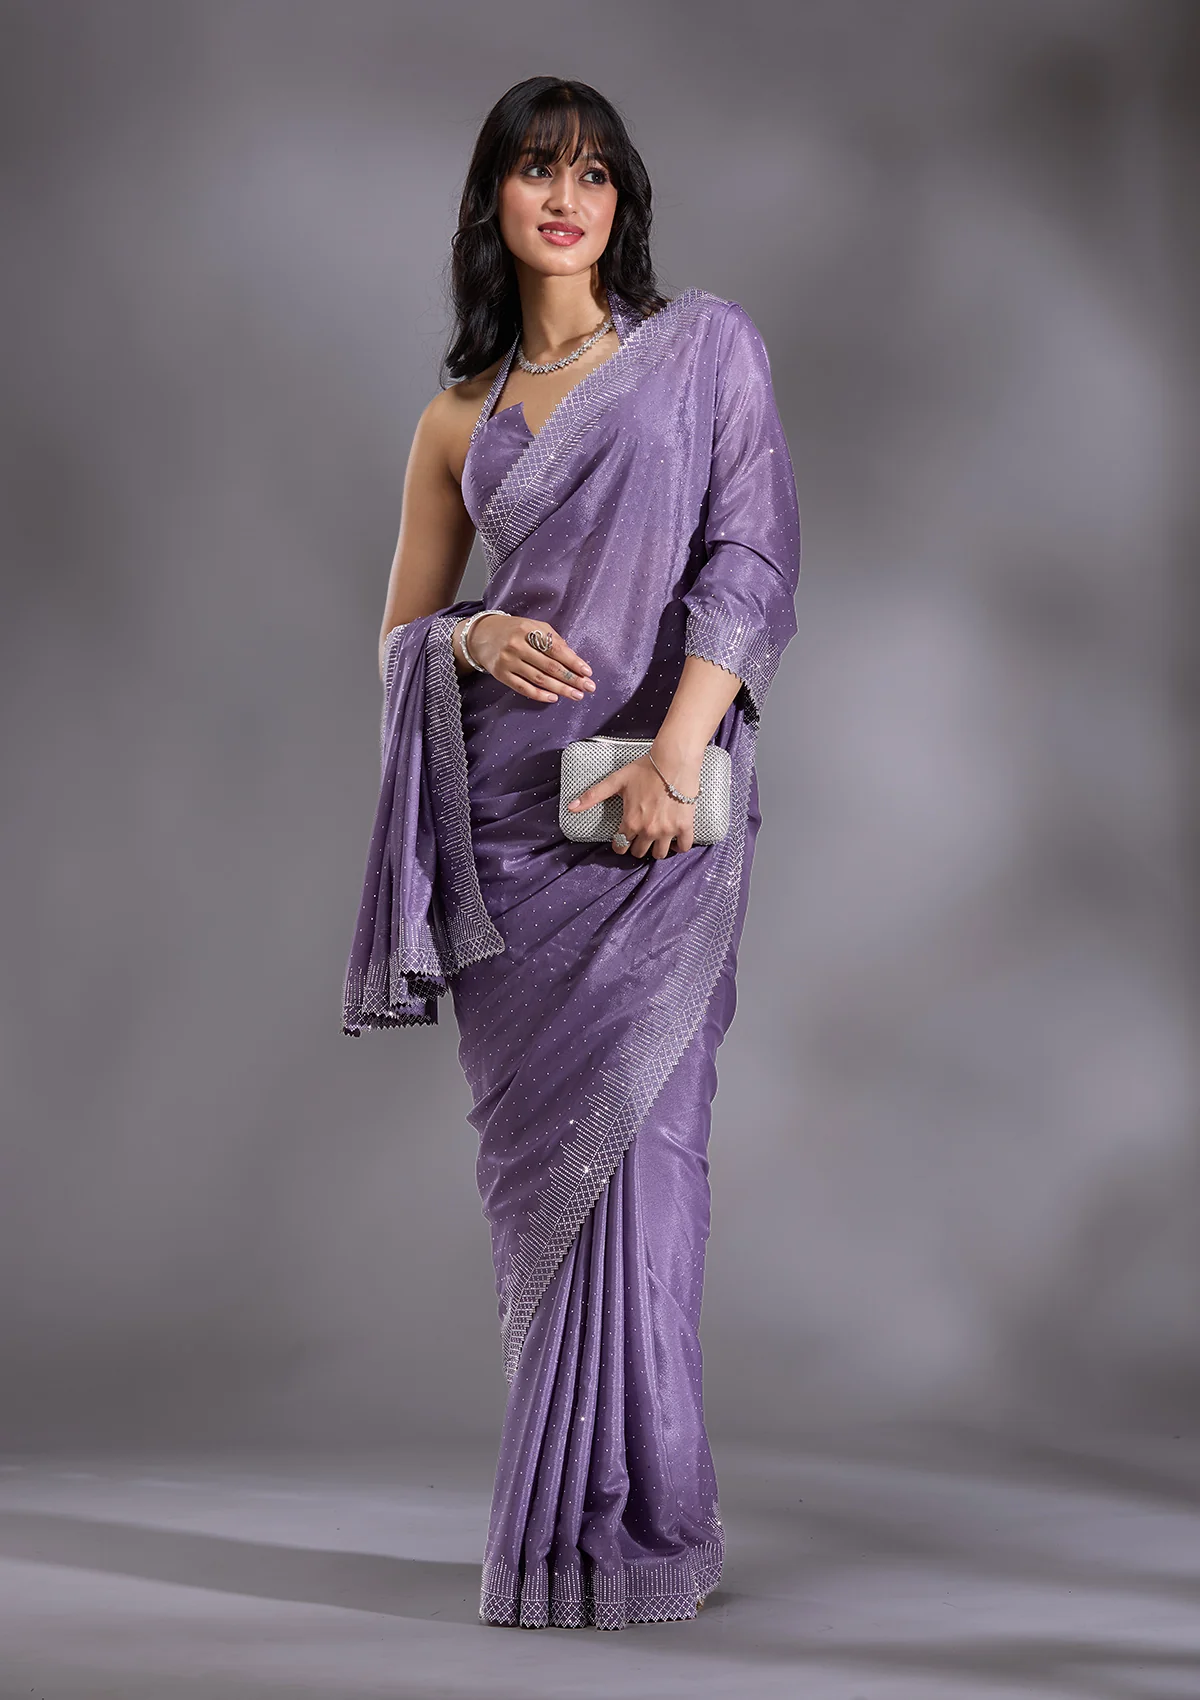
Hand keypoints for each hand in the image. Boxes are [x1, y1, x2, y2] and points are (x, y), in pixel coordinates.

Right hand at [455, 614, 595, 702]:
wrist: (482, 635)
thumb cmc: (514, 630)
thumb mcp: (533, 626)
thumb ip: (553, 639)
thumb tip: (574, 659)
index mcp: (528, 630)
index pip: (556, 648)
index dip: (573, 661)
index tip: (587, 672)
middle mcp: (517, 645)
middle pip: (549, 666)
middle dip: (572, 678)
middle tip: (588, 687)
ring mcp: (508, 661)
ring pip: (539, 679)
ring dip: (560, 689)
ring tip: (576, 695)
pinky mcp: (501, 674)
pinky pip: (524, 688)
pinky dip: (540, 695)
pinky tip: (554, 698)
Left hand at [566, 751, 702, 858]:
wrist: (674, 761)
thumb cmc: (645, 769)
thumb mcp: (616, 781)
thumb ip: (593, 795)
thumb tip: (570, 807)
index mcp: (631, 822)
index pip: (621, 846)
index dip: (620, 844)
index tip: (623, 839)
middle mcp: (648, 830)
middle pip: (639, 852)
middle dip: (636, 847)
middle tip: (639, 837)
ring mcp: (668, 830)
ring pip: (659, 854)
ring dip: (656, 850)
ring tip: (656, 840)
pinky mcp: (685, 826)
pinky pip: (683, 846)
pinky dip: (679, 846)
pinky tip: (674, 841)